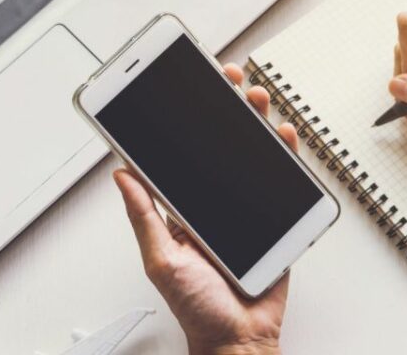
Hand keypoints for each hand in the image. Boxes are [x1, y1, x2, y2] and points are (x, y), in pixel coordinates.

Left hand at [113, 63, 295, 354]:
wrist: (240, 340)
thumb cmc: (198, 310)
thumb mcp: (162, 260)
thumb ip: (144, 217)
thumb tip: (121, 175)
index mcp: (181, 209)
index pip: (180, 154)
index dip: (180, 120)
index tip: (178, 88)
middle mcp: (212, 203)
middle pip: (218, 144)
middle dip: (223, 107)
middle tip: (225, 78)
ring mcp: (245, 207)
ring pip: (251, 154)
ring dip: (254, 120)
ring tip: (254, 97)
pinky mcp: (274, 218)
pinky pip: (282, 179)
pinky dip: (285, 154)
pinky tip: (282, 135)